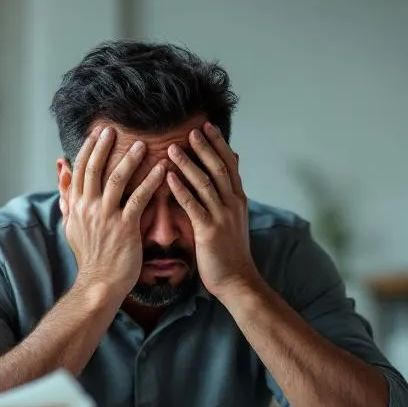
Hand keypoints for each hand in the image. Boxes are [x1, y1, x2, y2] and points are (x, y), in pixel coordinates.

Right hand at [62, 126, 164, 299]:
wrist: (99, 283)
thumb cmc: (90, 256)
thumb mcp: (72, 224)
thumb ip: (68, 195)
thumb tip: (62, 168)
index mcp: (77, 206)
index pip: (80, 170)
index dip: (89, 149)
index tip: (98, 133)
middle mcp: (89, 208)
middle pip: (95, 169)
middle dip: (105, 147)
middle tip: (115, 129)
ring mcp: (107, 217)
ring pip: (117, 180)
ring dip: (130, 159)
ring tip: (143, 144)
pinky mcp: (125, 227)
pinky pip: (139, 199)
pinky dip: (150, 182)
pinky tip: (162, 170)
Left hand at [165, 122, 258, 294]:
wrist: (237, 280)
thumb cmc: (231, 251)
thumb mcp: (235, 219)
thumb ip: (229, 195)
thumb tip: (228, 173)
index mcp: (238, 199)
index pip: (230, 165)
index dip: (219, 144)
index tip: (207, 126)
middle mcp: (233, 204)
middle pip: (219, 168)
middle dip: (205, 147)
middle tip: (191, 129)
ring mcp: (222, 217)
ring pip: (205, 183)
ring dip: (188, 164)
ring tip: (172, 148)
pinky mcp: (209, 231)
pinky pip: (194, 205)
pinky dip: (181, 189)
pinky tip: (169, 177)